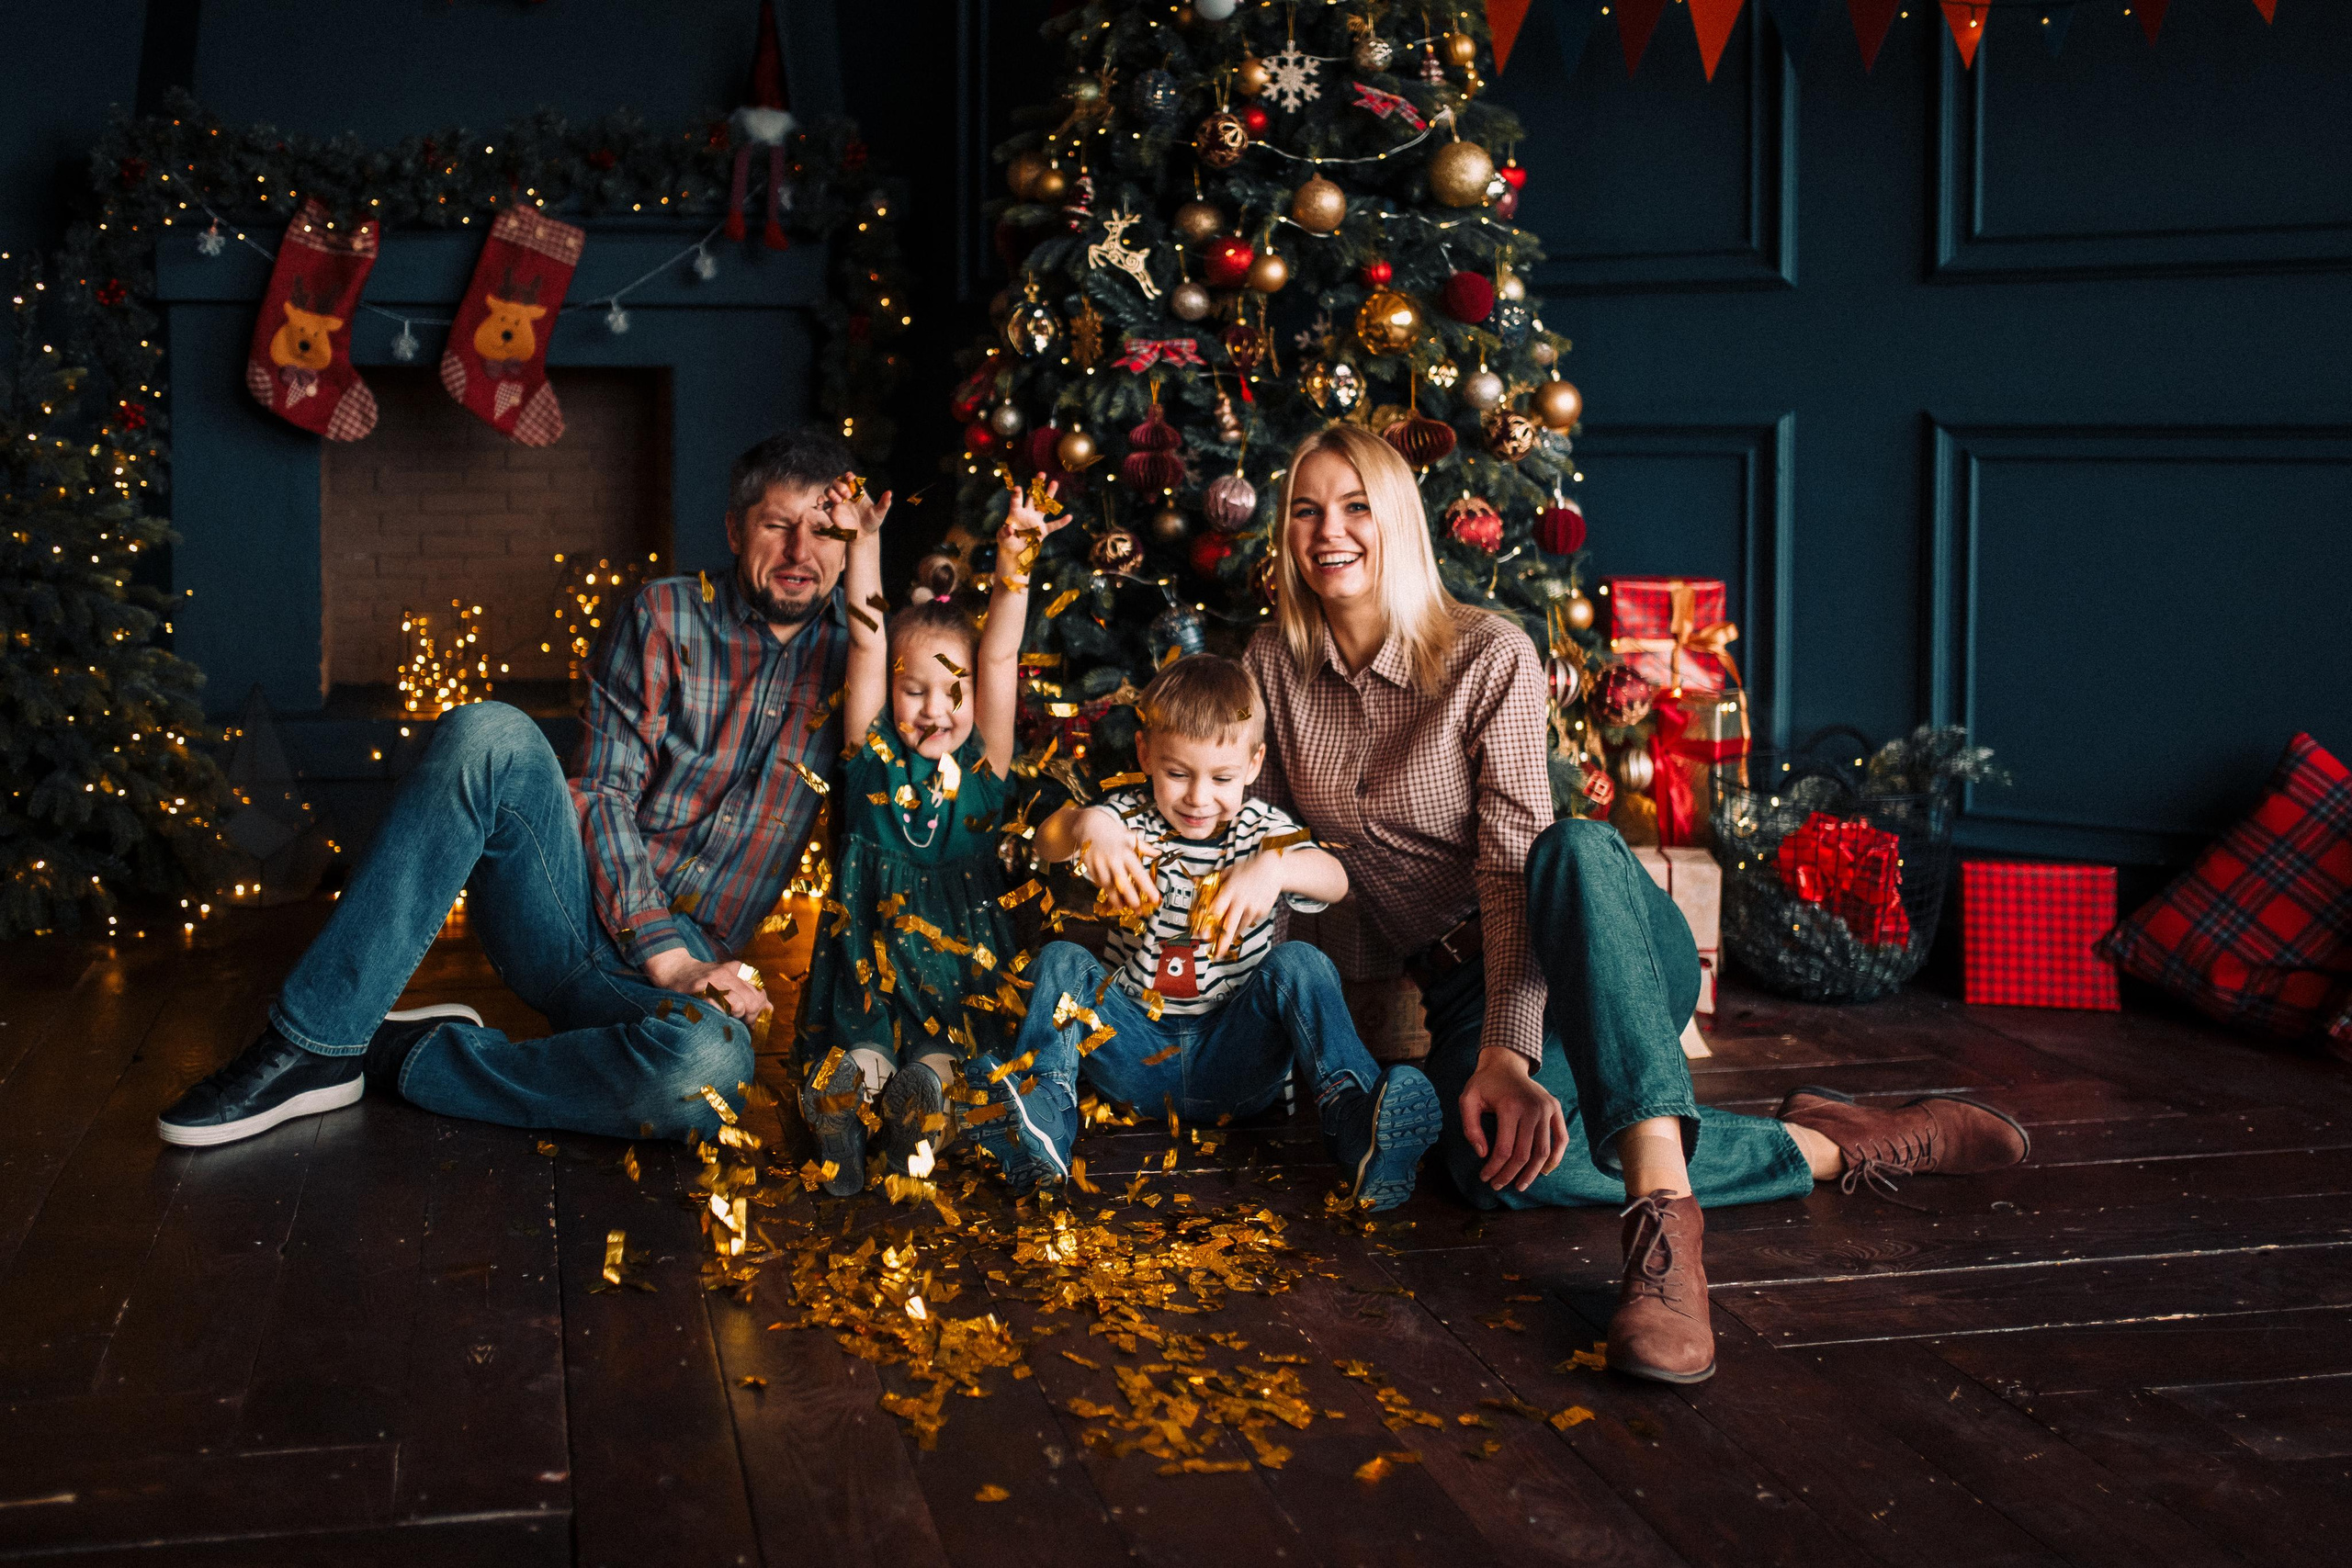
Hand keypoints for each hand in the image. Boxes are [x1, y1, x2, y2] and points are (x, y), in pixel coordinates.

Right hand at [641, 949, 770, 1020]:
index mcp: (739, 970)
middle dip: (750, 1017)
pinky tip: (715, 1015)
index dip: (758, 1011)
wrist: (675, 970)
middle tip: (740, 1023)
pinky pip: (719, 1008)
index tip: (749, 1020)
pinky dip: (720, 1017)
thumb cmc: (705, 981)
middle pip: (753, 1001)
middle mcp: (729, 972)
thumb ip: (751, 994)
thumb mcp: (730, 982)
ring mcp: (715, 980)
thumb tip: (770, 1009)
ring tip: (727, 1018)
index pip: (761, 994)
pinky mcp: (700, 989)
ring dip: (735, 1017)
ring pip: (739, 1005)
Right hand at [825, 474, 891, 537]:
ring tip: (838, 502)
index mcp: (857, 491)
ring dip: (831, 492)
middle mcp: (846, 494)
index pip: (850, 478)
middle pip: (837, 482)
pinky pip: (821, 502)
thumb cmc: (873, 522)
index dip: (848, 476)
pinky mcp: (831, 510)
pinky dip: (819, 501)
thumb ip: (884, 503)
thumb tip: (890, 493)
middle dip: (840, 485)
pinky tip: (821, 503)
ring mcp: (837, 502)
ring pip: (829, 490)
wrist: (863, 535)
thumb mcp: (879, 513)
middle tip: (847, 495)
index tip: (850, 478)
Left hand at [999, 480, 1065, 581]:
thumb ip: (1005, 533)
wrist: (1015, 551)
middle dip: (1037, 486)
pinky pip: (1053, 526)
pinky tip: (1069, 517)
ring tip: (1054, 482)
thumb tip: (1009, 529)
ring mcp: (1036, 521)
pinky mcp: (1043, 531)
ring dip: (1049, 495)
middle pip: (1033, 497)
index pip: (1016, 501)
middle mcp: (1027, 513)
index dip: (1017, 495)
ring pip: (1044, 505)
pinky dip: (1061, 523)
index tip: (1018, 488)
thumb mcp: (1003, 538)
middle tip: (1042, 473)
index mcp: (1015, 513)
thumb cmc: (1006, 542)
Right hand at [1074, 809, 1156, 910]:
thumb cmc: (1114, 833)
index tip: (1155, 899)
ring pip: (1108, 885)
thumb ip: (1144, 848)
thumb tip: (1159, 853)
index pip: (1139, 873)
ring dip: (1116, 898)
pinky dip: (1104, 890)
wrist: (1089, 824)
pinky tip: (1110, 897)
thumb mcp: (1130, 837)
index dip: (1147, 887)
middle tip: (1139, 911)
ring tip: (1123, 908)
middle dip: (1131, 898)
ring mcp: (1099, 863)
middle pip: (1123, 883)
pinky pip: (1097, 881)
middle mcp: (1113, 859)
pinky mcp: (1088, 865)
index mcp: (1126, 852)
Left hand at [1204, 850, 1285, 961]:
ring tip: (1227, 937)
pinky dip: (1245, 919)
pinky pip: (1250, 920)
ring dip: (1233, 932)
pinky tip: (1246, 911)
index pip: (1217, 910)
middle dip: (1223, 942)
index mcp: (1230, 891)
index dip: (1209, 924)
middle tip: (1217, 953)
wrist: (1273, 869)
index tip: (1202, 935)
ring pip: (1240, 926)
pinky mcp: (1262, 911)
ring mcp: (1253, 908)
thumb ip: (1215, 880)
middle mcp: (1241, 901)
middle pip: (1230, 925)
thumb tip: (1197, 880)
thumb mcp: (1230, 871)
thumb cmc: (1248, 869)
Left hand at [1459, 1046, 1568, 1192]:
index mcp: (1510, 1107)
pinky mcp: (1555, 1109)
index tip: (1484, 1177)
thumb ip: (1470, 1127)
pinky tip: (1543, 1171)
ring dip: (1532, 1173)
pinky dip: (1555, 1157)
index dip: (1494, 1168)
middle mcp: (1532, 1108)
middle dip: (1510, 1174)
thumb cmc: (1484, 1084)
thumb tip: (1482, 1153)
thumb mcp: (1468, 1100)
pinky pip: (1561, 1138)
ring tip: (1520, 1185)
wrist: (1506, 1064)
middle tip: (1498, 1185)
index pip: (1504, 1149)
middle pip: (1524, 1154)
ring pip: (1543, 1151)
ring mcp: (1547, 1109)